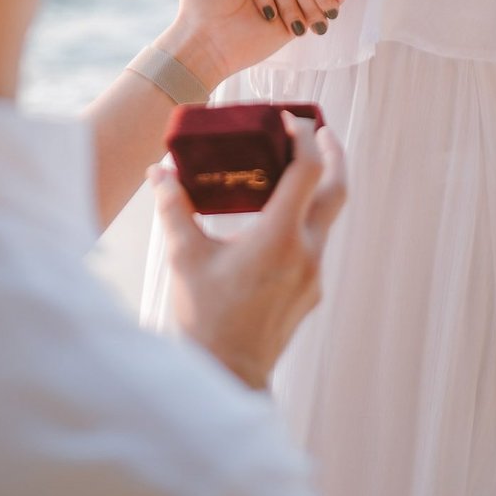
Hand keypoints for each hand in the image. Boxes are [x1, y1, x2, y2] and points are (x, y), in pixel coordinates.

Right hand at [150, 115, 346, 388]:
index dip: (302, 137)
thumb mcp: (183, 258)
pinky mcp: (312, 291)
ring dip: (318, 188)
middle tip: (320, 130)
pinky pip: (316, 244)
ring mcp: (314, 274)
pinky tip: (279, 219)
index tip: (287, 118)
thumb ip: (173, 209)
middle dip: (333, 153)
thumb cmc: (203, 318)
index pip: (307, 170)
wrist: (227, 377)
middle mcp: (306, 252)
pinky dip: (305, 220)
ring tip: (295, 168)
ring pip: (327, 218)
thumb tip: (158, 171)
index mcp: (278, 237)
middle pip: (337, 189)